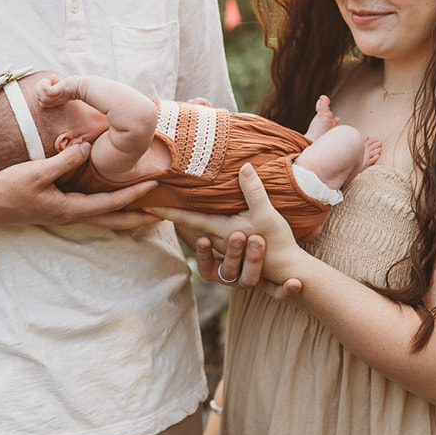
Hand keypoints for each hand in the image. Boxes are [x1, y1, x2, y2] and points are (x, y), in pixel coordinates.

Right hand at [0, 141, 158, 229]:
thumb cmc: (11, 190)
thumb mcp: (38, 172)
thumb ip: (65, 161)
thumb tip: (88, 149)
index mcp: (71, 209)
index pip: (111, 203)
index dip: (134, 194)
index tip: (154, 184)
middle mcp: (73, 215)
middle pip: (114, 220)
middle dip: (139, 218)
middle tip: (163, 214)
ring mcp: (67, 214)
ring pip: (105, 217)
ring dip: (127, 213)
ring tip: (147, 209)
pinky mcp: (61, 208)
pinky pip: (93, 209)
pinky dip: (110, 207)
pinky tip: (114, 199)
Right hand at [37, 74, 75, 107]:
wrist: (84, 86)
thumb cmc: (76, 85)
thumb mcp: (63, 85)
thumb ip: (57, 83)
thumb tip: (52, 77)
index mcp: (56, 100)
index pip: (42, 102)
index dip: (41, 94)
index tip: (46, 84)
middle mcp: (55, 100)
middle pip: (40, 102)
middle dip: (38, 91)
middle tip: (44, 82)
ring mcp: (56, 97)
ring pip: (41, 98)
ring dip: (40, 88)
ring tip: (45, 81)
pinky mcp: (59, 92)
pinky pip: (47, 91)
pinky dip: (45, 85)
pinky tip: (48, 80)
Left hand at [155, 166, 302, 297]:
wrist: (287, 268)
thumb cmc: (276, 242)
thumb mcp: (266, 214)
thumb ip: (254, 191)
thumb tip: (244, 166)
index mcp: (220, 231)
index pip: (188, 219)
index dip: (168, 211)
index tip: (148, 204)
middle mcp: (216, 240)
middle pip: (187, 226)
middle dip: (171, 215)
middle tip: (154, 202)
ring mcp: (222, 246)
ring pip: (196, 232)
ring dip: (185, 222)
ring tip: (173, 209)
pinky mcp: (231, 248)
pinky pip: (209, 237)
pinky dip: (199, 228)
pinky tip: (201, 220)